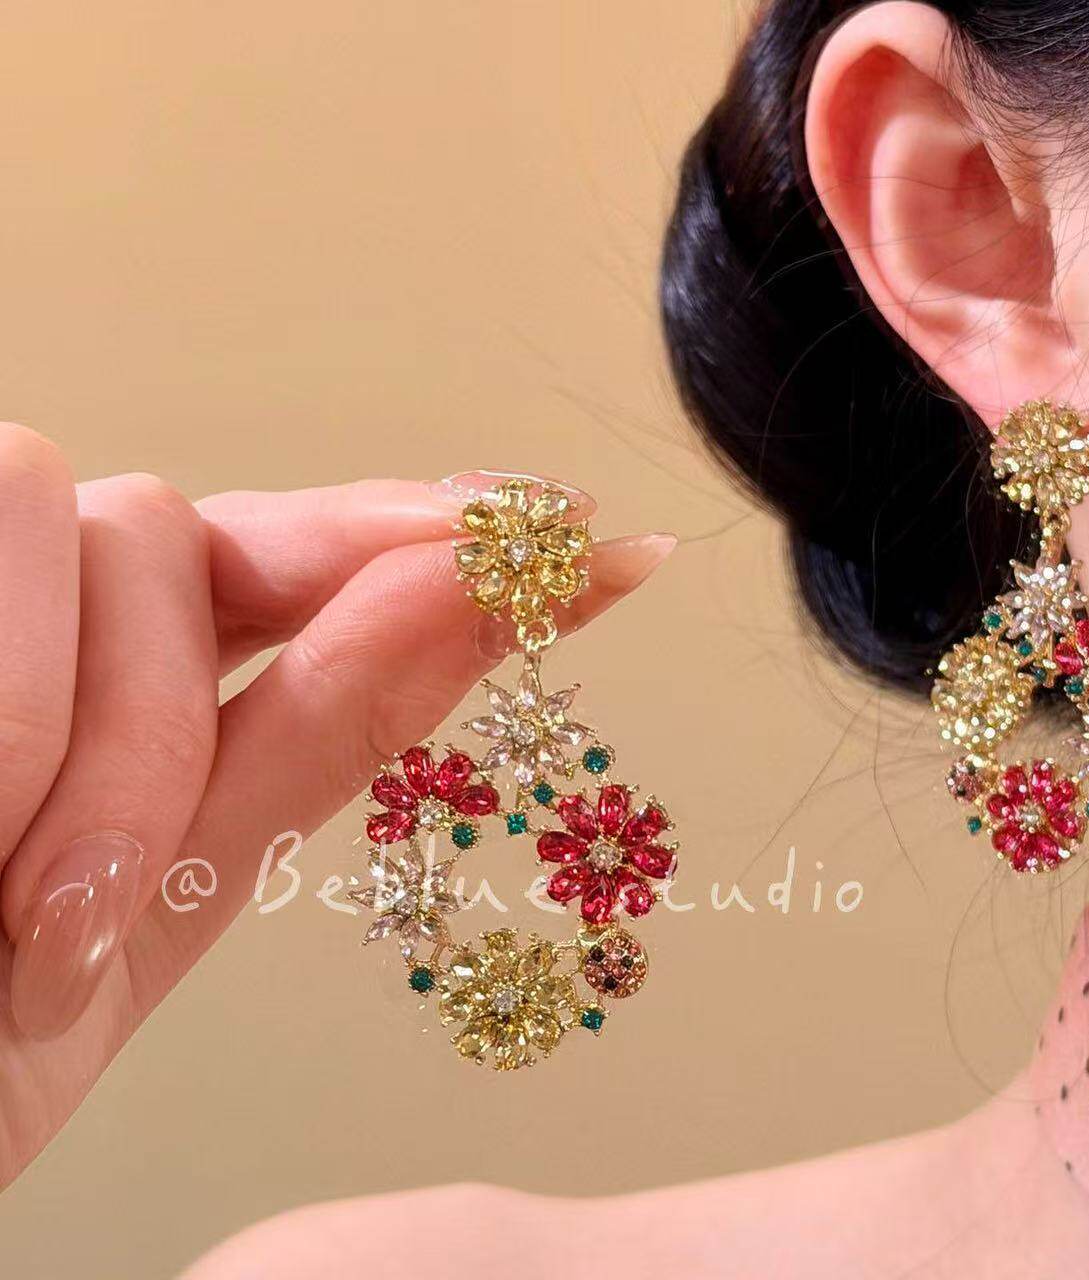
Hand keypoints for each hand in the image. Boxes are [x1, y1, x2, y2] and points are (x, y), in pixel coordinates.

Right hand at [0, 425, 673, 1187]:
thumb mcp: (158, 892)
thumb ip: (318, 729)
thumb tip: (488, 591)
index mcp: (141, 667)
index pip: (308, 553)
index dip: (435, 535)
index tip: (596, 547)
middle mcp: (51, 588)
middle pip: (190, 534)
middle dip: (160, 734)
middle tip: (78, 922)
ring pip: (113, 517)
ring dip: (78, 744)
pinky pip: (3, 517)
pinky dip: (8, 714)